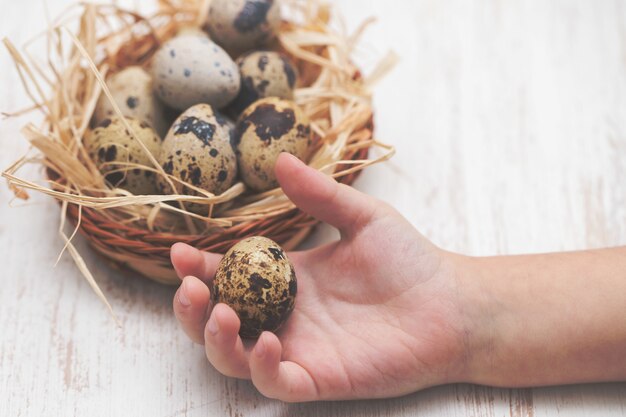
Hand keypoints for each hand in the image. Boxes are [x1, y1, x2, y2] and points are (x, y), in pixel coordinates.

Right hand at [171, 153, 473, 400]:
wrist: (450, 302)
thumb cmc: (409, 260)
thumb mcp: (361, 217)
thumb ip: (319, 195)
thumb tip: (279, 157)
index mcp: (287, 279)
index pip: (227, 277)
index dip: (197, 269)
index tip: (179, 252)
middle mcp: (285, 316)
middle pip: (217, 322)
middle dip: (191, 309)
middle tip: (189, 288)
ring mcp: (299, 349)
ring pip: (235, 357)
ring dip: (216, 340)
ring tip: (222, 311)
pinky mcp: (320, 378)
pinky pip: (277, 382)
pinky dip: (263, 367)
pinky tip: (269, 341)